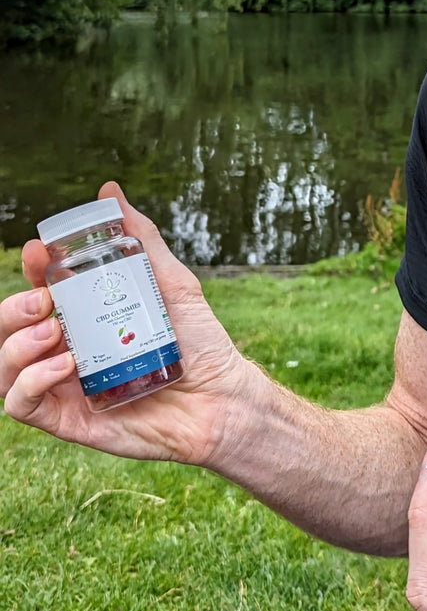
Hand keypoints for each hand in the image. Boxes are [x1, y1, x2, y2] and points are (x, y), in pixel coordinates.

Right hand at [0, 182, 256, 466]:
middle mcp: (67, 349)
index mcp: (86, 317)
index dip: (30, 269)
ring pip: (5, 364)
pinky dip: (30, 381)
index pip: (40, 290)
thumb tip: (110, 190)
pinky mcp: (68, 419)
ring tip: (52, 333)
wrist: (221, 397)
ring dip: (16, 343)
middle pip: (11, 327)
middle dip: (14, 308)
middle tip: (46, 301)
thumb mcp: (171, 283)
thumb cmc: (200, 342)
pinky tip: (64, 365)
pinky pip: (21, 403)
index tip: (38, 251)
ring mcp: (65, 385)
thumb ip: (141, 239)